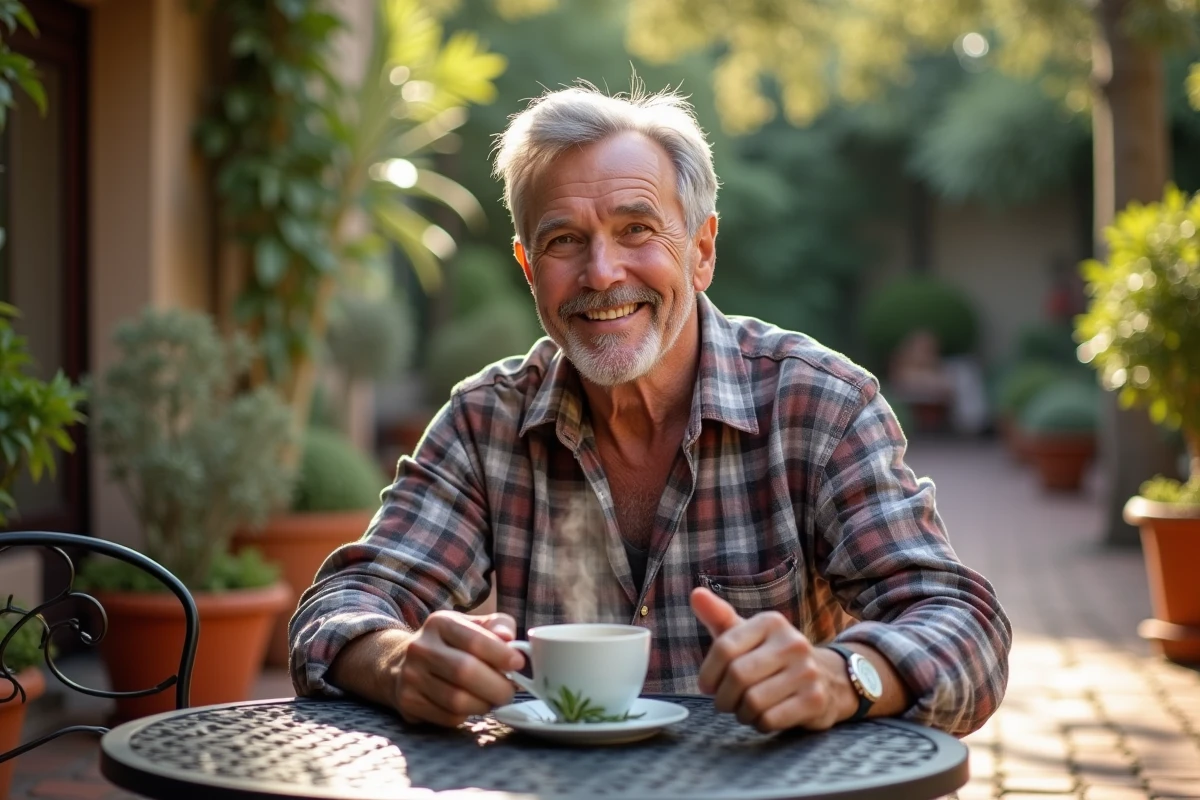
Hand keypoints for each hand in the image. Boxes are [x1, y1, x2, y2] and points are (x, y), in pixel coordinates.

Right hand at [393, 611, 524, 727]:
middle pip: (465, 671)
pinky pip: (448, 717)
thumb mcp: (473, 626)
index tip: (519, 664)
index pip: (474, 640)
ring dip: (484, 704)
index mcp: (440, 623)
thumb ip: (497, 626)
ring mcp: (411, 676)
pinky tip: (471, 706)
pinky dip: (467, 715)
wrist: (404, 663)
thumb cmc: (451, 644)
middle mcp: (421, 648)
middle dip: (497, 686)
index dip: (501, 654)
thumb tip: (509, 638)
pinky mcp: (409, 702)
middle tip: (510, 691)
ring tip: (493, 699)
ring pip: (457, 700)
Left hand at [691, 587, 852, 731]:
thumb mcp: (748, 634)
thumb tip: (696, 594)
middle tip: (727, 702)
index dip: (708, 673)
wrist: (829, 678)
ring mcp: (807, 672)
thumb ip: (719, 617)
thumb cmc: (773, 657)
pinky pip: (771, 719)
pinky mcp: (815, 700)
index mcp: (771, 622)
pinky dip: (760, 723)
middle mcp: (792, 643)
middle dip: (724, 697)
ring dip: (742, 713)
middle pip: (737, 676)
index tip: (708, 686)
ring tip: (747, 708)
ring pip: (753, 701)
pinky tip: (765, 717)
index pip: (724, 648)